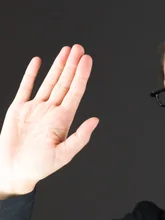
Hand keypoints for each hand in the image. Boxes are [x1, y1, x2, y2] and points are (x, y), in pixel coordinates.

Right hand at [0, 44, 98, 193]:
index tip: (87, 60)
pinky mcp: (19, 109)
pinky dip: (31, 74)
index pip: (75, 92)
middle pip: (64, 83)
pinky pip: (26, 87)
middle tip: (79, 49)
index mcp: (62, 121)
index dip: (81, 76)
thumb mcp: (63, 155)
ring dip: (57, 66)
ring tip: (66, 51)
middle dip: (72, 65)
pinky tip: (38, 62)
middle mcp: (51, 111)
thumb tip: (95, 121)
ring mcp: (35, 109)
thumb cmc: (39, 167)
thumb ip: (80, 137)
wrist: (14, 170)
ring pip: (49, 82)